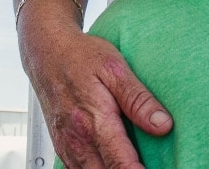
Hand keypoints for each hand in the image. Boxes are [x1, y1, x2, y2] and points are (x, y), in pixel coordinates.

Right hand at [20, 19, 171, 167]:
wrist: (45, 50)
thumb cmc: (80, 56)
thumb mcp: (115, 68)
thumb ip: (138, 99)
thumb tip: (162, 125)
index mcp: (95, 121)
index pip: (122, 165)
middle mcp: (78, 140)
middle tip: (149, 163)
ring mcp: (68, 147)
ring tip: (132, 162)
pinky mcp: (63, 147)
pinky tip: (111, 164)